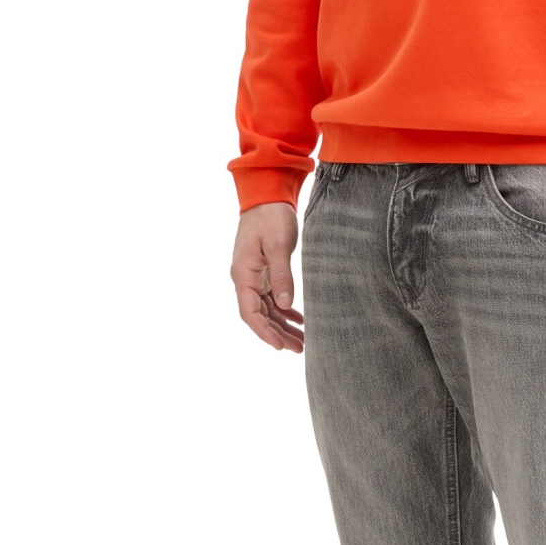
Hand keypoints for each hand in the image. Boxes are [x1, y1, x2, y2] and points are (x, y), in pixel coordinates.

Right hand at [231, 201, 304, 351]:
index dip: (264, 332)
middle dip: (277, 334)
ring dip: (282, 325)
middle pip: (259, 315)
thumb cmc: (271, 217)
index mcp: (243, 274)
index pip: (250, 313)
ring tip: (302, 340)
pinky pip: (271, 298)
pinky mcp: (263, 271)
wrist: (267, 195)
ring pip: (266, 309)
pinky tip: (299, 320)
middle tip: (299, 349)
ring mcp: (253, 276)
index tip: (280, 346)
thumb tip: (284, 304)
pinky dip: (284, 310)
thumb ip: (281, 275)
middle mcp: (245, 279)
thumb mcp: (279, 245)